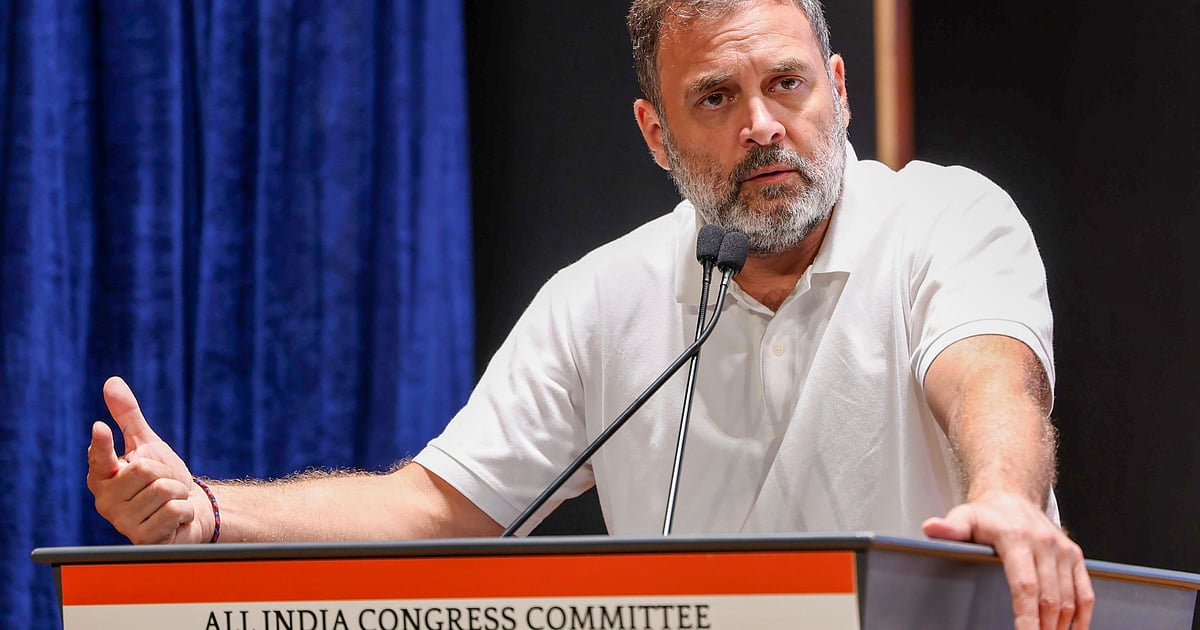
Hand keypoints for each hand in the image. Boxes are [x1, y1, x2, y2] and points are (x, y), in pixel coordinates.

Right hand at [86, 376, 211, 543]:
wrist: (189, 512)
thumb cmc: (163, 477)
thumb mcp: (147, 444)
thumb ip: (128, 416)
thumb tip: (111, 382)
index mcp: (103, 476)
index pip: (99, 457)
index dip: (101, 443)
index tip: (100, 428)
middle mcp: (106, 501)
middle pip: (147, 469)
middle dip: (166, 472)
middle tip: (163, 483)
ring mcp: (123, 522)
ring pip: (164, 490)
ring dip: (178, 492)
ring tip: (169, 501)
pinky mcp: (143, 539)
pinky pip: (174, 510)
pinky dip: (184, 510)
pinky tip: (175, 519)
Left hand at [923, 492, 1093, 629]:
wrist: (1012, 498)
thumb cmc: (987, 514)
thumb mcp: (964, 518)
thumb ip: (949, 528)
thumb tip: (931, 528)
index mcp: (1016, 538)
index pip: (1024, 585)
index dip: (1026, 617)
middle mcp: (1044, 544)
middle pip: (1049, 598)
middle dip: (1043, 628)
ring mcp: (1062, 550)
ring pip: (1069, 598)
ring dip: (1061, 626)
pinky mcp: (1074, 556)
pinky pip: (1085, 591)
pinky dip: (1082, 615)